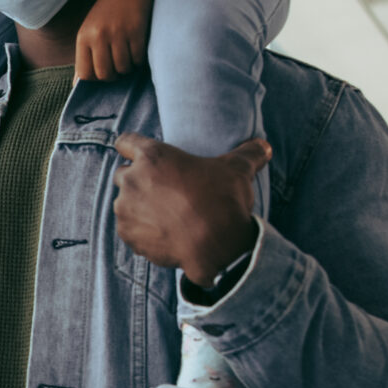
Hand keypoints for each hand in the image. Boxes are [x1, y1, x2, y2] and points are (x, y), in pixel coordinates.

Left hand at [73, 0, 157, 80]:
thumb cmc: (107, 11)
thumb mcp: (89, 30)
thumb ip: (85, 56)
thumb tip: (78, 85)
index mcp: (83, 37)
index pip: (84, 73)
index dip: (94, 79)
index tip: (102, 74)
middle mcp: (98, 36)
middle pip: (104, 74)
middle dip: (113, 76)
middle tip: (117, 67)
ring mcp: (118, 34)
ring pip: (123, 69)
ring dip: (127, 68)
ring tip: (127, 56)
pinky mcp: (136, 32)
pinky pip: (138, 59)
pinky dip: (139, 60)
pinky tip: (137, 49)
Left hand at [112, 134, 269, 289]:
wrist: (216, 245)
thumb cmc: (223, 202)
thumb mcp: (238, 170)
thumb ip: (248, 153)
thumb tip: (264, 145)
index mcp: (153, 156)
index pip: (125, 142)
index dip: (131, 147)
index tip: (135, 153)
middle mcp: (133, 179)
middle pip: (123, 173)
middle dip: (137, 180)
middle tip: (159, 190)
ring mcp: (126, 208)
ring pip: (124, 203)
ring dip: (137, 206)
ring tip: (163, 214)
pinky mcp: (127, 234)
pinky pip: (128, 228)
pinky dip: (140, 230)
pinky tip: (161, 233)